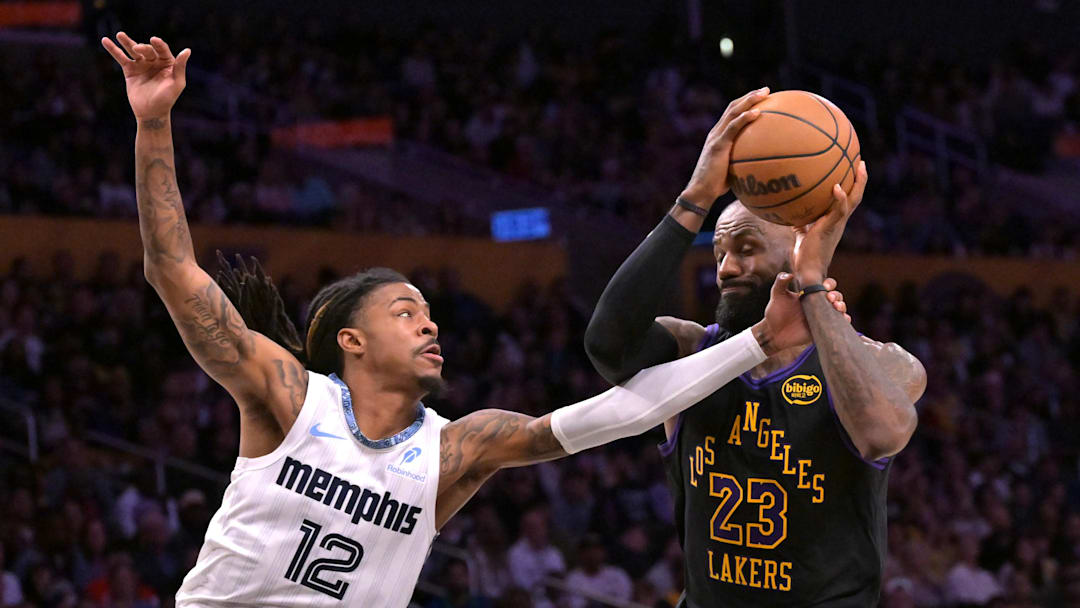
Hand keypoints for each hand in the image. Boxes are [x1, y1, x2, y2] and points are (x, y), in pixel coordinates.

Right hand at [102, 33, 189, 120]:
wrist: (151, 113)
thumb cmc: (167, 99)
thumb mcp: (176, 84)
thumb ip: (180, 67)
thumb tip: (187, 50)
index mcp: (167, 63)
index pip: (162, 50)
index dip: (158, 44)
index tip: (154, 40)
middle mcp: (154, 61)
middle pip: (147, 50)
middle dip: (143, 48)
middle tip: (137, 49)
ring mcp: (141, 64)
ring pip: (133, 50)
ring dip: (126, 42)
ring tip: (120, 35)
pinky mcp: (130, 70)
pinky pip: (121, 57)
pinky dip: (113, 49)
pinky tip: (105, 41)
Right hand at [680, 87, 769, 206]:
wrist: (700, 192)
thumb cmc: (716, 187)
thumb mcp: (732, 170)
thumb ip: (744, 161)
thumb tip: (763, 164)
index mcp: (718, 136)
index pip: (732, 113)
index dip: (745, 103)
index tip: (762, 98)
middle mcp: (715, 132)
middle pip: (733, 107)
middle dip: (750, 96)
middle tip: (766, 90)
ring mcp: (715, 137)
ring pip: (733, 112)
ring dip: (749, 100)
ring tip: (764, 94)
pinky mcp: (717, 145)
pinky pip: (733, 128)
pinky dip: (745, 118)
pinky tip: (758, 113)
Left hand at [753, 274, 847, 355]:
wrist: (772, 332)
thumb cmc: (775, 312)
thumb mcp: (777, 294)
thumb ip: (781, 281)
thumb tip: (790, 274)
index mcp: (810, 294)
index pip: (826, 285)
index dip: (829, 284)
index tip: (825, 286)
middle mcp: (818, 304)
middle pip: (836, 296)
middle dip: (836, 295)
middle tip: (829, 298)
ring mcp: (821, 317)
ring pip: (839, 309)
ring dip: (842, 306)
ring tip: (837, 307)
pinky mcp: (822, 329)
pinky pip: (838, 324)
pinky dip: (844, 321)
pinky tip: (844, 318)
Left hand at [791, 161, 867, 285]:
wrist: (808, 271)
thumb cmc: (805, 256)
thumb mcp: (802, 235)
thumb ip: (801, 224)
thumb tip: (792, 215)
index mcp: (835, 221)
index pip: (847, 201)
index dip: (852, 187)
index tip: (853, 170)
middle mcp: (839, 221)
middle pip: (855, 197)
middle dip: (860, 180)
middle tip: (861, 162)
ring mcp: (837, 224)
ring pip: (853, 201)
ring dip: (858, 184)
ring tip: (859, 167)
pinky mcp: (830, 228)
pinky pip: (839, 211)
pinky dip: (840, 199)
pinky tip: (837, 187)